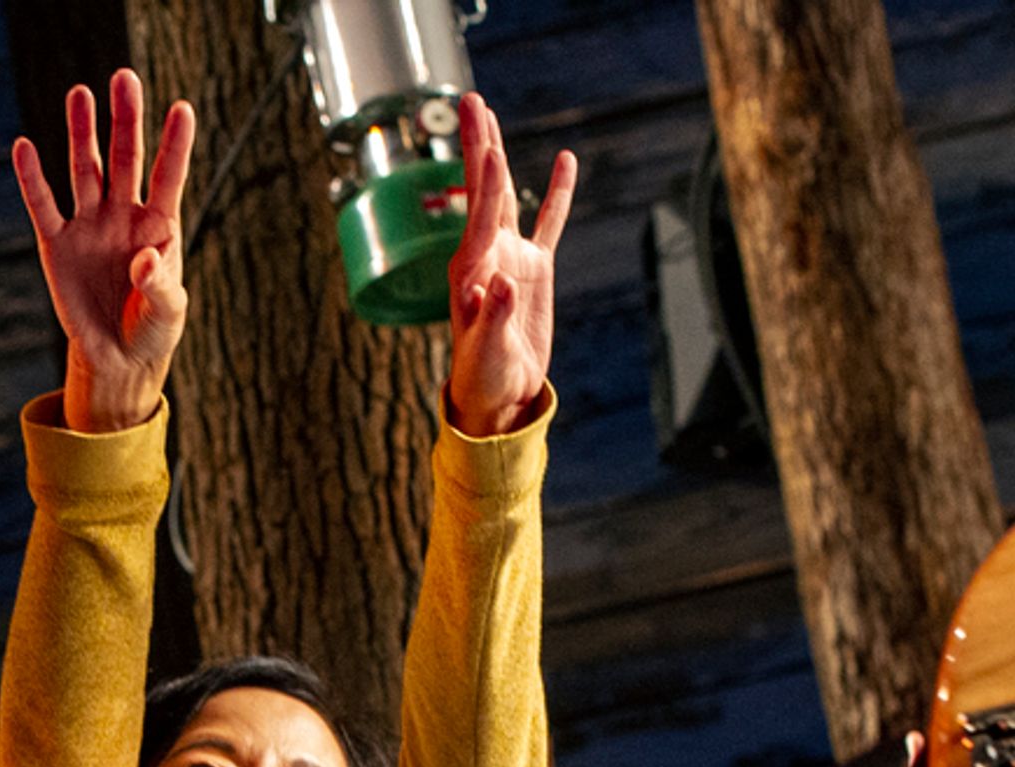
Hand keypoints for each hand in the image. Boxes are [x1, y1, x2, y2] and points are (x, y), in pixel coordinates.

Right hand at [13, 71, 195, 432]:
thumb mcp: (168, 312)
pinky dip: (32, 179)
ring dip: (82, 134)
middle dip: (125, 121)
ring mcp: (89, 226)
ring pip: (85, 170)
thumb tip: (144, 258)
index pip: (169, 177)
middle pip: (125, 159)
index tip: (182, 110)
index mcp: (159, 226)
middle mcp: (123, 215)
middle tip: (125, 78)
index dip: (176, 146)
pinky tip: (24, 147)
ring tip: (80, 94)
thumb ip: (161, 284)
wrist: (117, 359)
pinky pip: (43, 206)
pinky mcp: (57, 245)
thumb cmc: (152, 330)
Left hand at [446, 97, 576, 437]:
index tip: (490, 145)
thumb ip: (493, 317)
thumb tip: (500, 283)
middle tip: (471, 100)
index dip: (487, 181)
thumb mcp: (486, 352)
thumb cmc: (484, 376)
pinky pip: (549, 223)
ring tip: (492, 114)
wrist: (499, 395)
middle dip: (479, 145)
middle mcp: (486, 255)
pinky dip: (558, 194)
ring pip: (507, 196)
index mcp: (471, 271)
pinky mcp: (533, 269)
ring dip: (500, 156)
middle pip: (484, 190)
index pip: (480, 217)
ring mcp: (510, 258)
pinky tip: (567, 161)